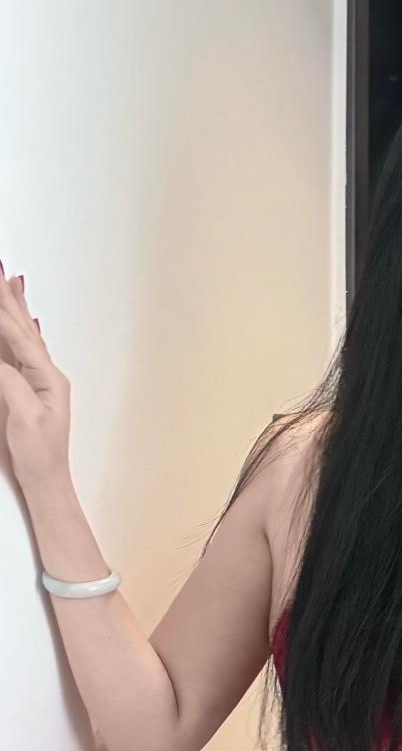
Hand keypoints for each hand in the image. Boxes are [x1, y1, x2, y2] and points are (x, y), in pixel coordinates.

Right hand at [0, 263, 72, 489]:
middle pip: (23, 327)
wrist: (46, 482)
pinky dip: (18, 331)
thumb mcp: (24, 417)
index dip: (1, 313)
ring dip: (14, 307)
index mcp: (48, 379)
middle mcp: (47, 375)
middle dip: (8, 298)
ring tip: (11, 281)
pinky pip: (21, 352)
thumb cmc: (39, 456)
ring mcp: (38, 382)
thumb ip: (9, 382)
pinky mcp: (27, 391)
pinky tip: (24, 321)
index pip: (18, 338)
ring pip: (22, 335)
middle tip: (1, 268)